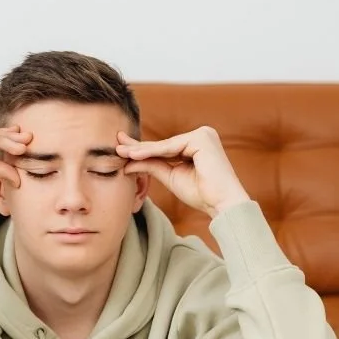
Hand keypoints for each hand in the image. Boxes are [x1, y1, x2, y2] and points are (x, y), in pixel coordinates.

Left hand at [116, 126, 249, 217]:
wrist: (222, 204)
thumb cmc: (201, 194)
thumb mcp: (171, 177)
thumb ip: (152, 165)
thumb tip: (128, 161)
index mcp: (197, 143)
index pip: (164, 147)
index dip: (142, 149)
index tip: (122, 149)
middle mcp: (202, 135)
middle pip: (163, 144)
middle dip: (138, 146)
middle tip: (116, 144)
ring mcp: (203, 134)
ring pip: (165, 145)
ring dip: (142, 150)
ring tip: (121, 152)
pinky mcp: (202, 138)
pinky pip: (171, 147)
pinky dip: (152, 152)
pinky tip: (135, 154)